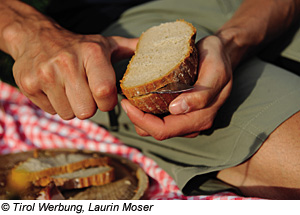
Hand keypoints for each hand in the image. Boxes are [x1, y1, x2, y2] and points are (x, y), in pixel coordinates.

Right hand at [10, 22, 137, 119]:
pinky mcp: (28, 85)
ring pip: (69, 114)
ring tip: (70, 88)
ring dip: (73, 106)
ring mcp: (45, 75)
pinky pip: (52, 111)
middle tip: (85, 91)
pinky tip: (56, 88)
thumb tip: (148, 48)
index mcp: (91, 53)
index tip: (105, 96)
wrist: (36, 37)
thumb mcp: (104, 44)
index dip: (108, 102)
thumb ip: (128, 49)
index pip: (105, 93)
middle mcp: (67, 63)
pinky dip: (57, 105)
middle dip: (90, 106)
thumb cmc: (78, 46)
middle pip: (86, 111)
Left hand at [121, 35, 232, 139]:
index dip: (142, 121)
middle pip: (157, 132)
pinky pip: (161, 120)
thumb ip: (201, 95)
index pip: (164, 130)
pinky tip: (143, 97)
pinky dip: (148, 112)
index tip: (126, 103)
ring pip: (157, 129)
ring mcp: (187, 119)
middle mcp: (193, 123)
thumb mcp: (215, 72)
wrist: (221, 53)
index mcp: (201, 118)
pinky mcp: (182, 113)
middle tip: (125, 100)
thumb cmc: (217, 59)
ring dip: (141, 118)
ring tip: (132, 98)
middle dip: (138, 120)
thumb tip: (175, 110)